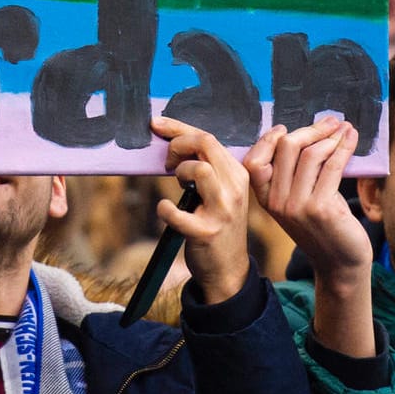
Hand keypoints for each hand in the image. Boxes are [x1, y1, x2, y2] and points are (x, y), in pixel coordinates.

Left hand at [151, 117, 252, 305]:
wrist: (228, 269)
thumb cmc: (218, 224)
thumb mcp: (222, 191)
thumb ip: (208, 166)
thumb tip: (175, 141)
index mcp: (238, 174)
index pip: (209, 137)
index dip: (179, 127)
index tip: (157, 124)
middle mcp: (234, 188)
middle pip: (205, 144)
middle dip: (178, 143)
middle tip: (168, 162)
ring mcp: (222, 211)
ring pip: (200, 170)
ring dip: (180, 172)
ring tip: (178, 185)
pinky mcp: (206, 233)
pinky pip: (177, 212)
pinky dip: (164, 209)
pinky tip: (165, 210)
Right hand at [245, 119, 369, 286]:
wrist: (340, 263)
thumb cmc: (323, 227)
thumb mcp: (299, 200)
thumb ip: (296, 173)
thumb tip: (311, 132)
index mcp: (266, 199)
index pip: (254, 160)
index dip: (268, 139)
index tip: (288, 127)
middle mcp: (277, 202)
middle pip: (286, 148)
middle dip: (311, 129)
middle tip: (330, 121)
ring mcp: (297, 206)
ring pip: (310, 154)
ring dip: (331, 136)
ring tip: (344, 128)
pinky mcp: (321, 208)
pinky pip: (332, 166)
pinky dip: (344, 147)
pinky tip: (352, 139)